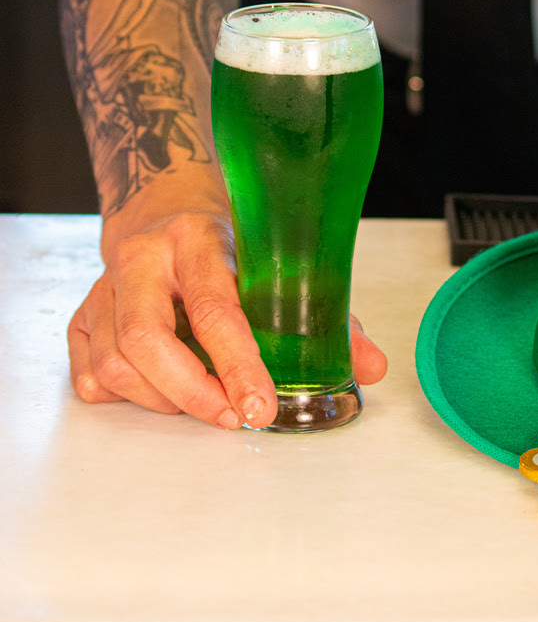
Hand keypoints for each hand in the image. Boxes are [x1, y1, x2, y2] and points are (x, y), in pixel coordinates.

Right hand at [68, 210, 387, 427]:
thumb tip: (370, 367)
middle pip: (146, 340)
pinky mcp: (84, 311)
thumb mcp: (277, 260)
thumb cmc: (226, 239)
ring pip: (115, 362)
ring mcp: (104, 284)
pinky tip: (159, 389)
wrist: (162, 203)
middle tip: (231, 417)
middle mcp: (142, 257)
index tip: (259, 407)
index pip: (214, 308)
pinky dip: (124, 396)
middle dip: (192, 393)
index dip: (238, 365)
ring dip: (162, 400)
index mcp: (196, 237)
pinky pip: (89, 371)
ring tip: (202, 402)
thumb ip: (327, 315)